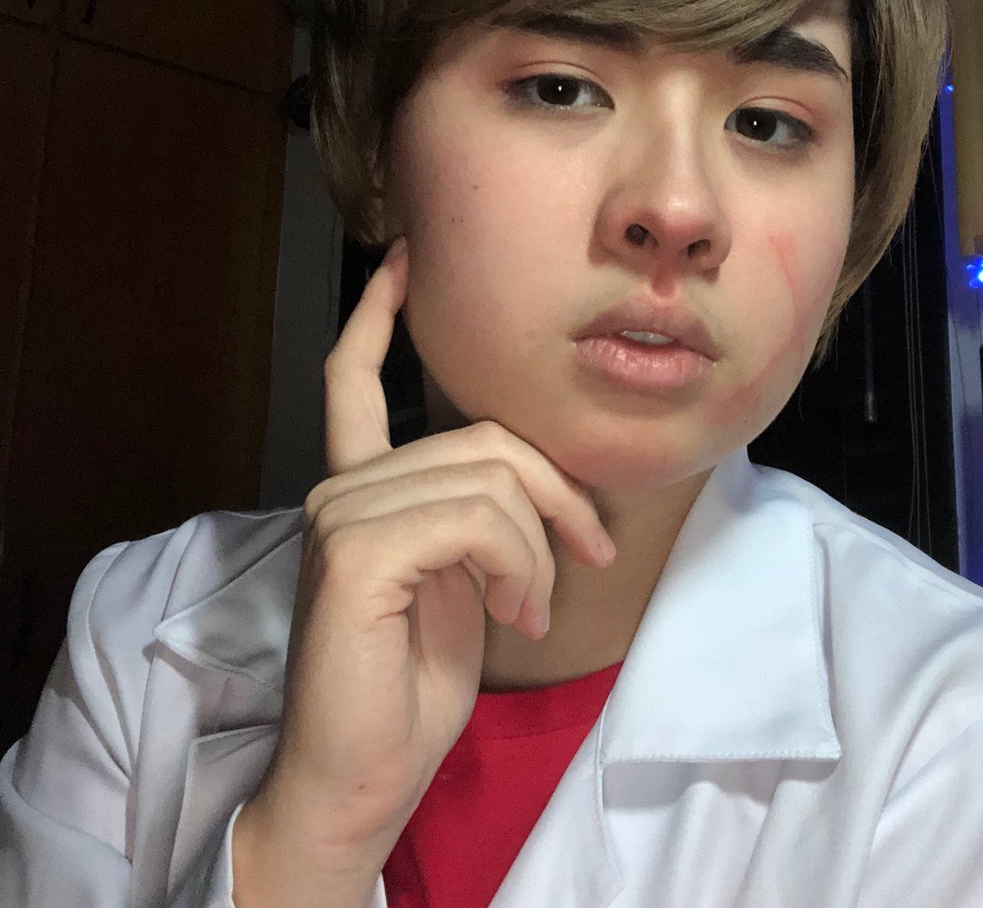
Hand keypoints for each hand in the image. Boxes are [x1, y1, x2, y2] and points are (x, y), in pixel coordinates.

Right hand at [233, 236, 615, 905]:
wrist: (363, 774)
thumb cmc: (414, 682)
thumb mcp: (464, 578)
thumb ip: (478, 514)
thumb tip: (537, 480)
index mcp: (361, 488)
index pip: (353, 381)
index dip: (379, 318)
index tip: (403, 261)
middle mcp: (342, 487)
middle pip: (484, 437)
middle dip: (558, 496)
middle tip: (589, 556)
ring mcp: (341, 513)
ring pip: (490, 476)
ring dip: (540, 547)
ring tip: (532, 606)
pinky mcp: (355, 551)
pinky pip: (477, 518)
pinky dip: (518, 564)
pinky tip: (512, 613)